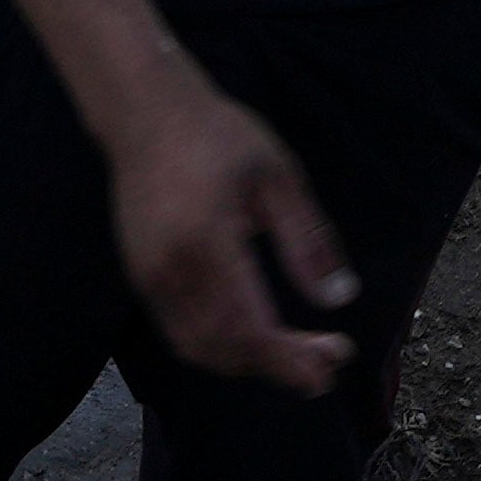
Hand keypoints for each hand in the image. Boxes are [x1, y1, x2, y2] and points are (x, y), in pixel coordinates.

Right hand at [103, 72, 355, 393]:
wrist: (146, 114)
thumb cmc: (217, 136)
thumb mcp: (277, 177)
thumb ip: (307, 241)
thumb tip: (340, 297)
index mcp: (207, 243)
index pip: (250, 326)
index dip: (292, 356)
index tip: (336, 358)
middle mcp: (170, 271)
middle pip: (225, 348)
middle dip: (278, 366)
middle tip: (327, 364)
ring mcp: (149, 279)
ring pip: (199, 348)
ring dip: (249, 363)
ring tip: (297, 358)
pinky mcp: (141, 278)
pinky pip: (181, 333)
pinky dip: (221, 349)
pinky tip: (254, 339)